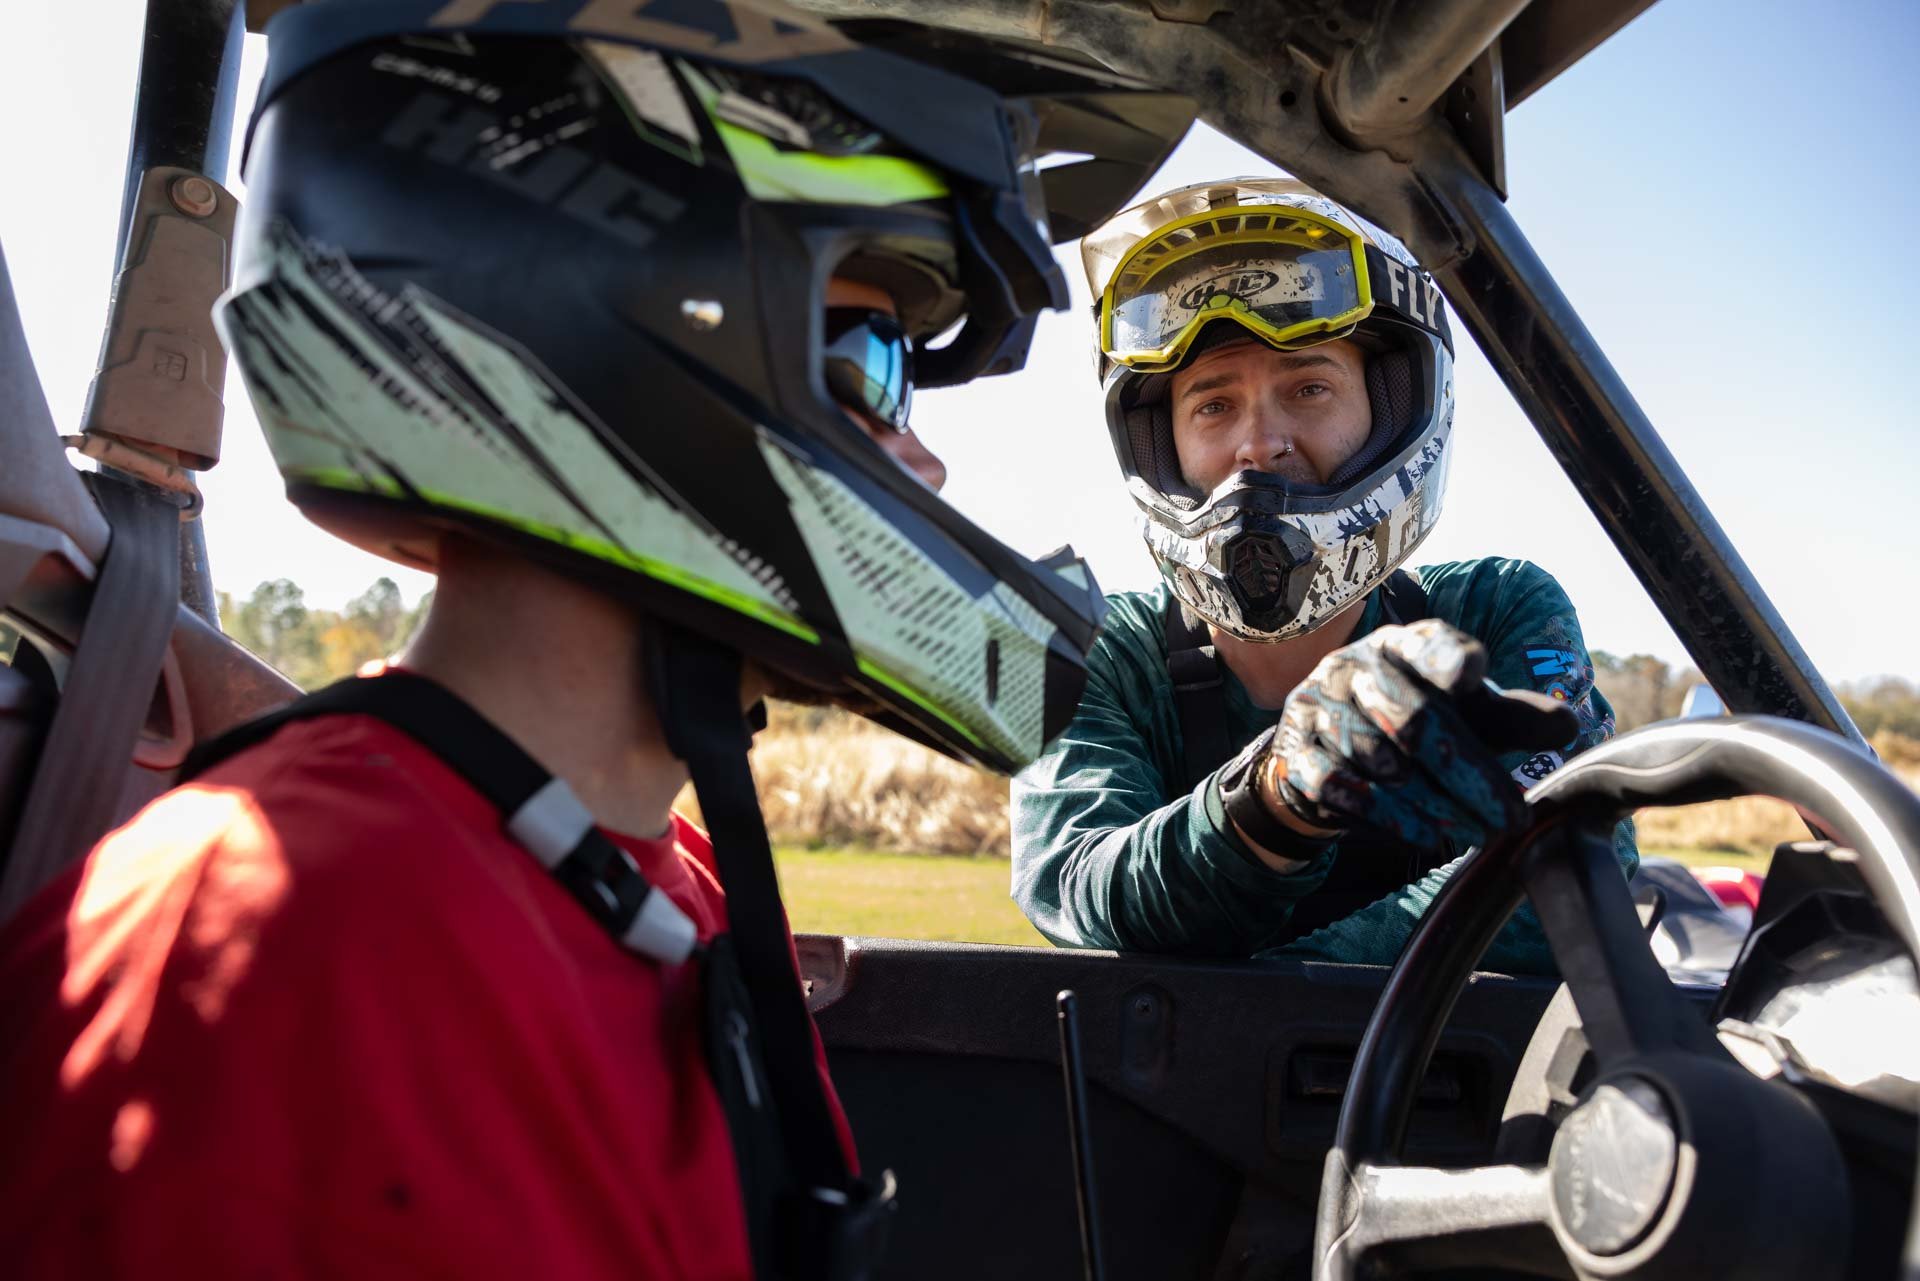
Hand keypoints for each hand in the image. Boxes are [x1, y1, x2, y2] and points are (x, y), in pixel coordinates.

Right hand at [1256, 620, 1576, 850]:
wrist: (1331, 753)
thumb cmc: (1416, 723)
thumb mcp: (1467, 715)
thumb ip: (1513, 718)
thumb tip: (1567, 726)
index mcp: (1401, 645)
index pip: (1426, 644)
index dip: (1446, 658)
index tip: (1472, 675)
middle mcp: (1353, 667)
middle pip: (1411, 717)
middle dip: (1465, 773)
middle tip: (1508, 817)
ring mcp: (1317, 707)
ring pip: (1377, 759)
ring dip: (1431, 804)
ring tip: (1474, 833)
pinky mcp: (1295, 751)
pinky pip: (1338, 786)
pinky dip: (1384, 816)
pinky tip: (1424, 837)